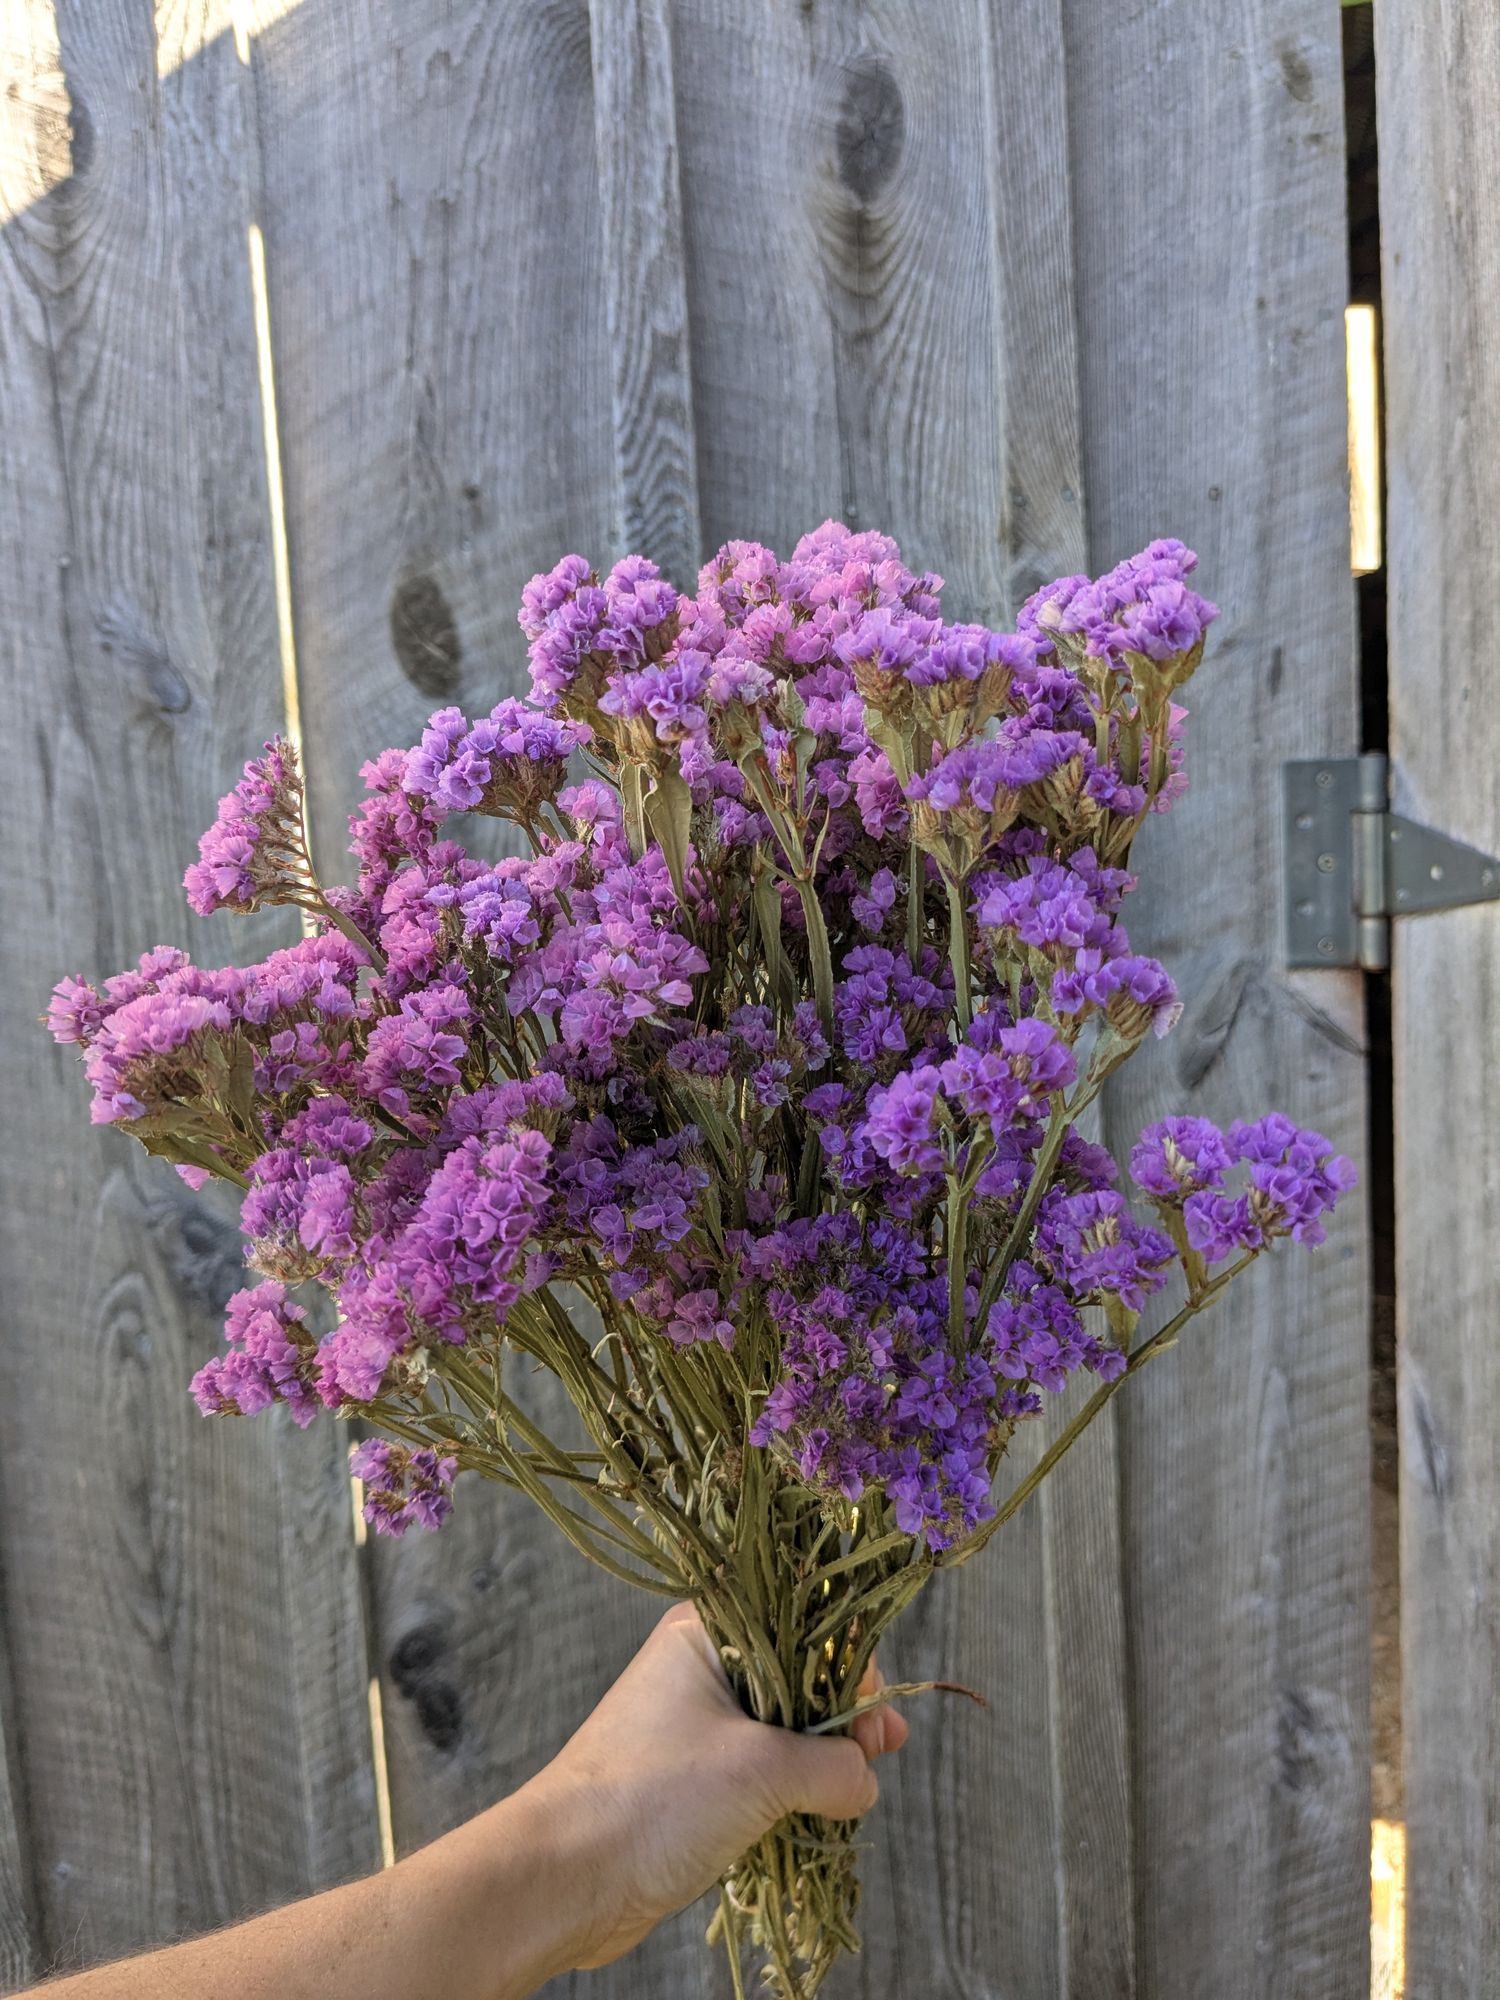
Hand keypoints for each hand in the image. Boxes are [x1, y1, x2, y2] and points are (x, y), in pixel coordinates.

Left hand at [516, 1601, 908, 1970]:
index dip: (850, 1667)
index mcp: (709, 1631)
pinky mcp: (689, 1777)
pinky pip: (757, 1768)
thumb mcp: (761, 1770)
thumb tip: (864, 1780)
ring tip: (857, 1788)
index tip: (873, 1719)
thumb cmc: (654, 1798)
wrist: (564, 1875)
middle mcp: (700, 1666)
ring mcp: (693, 1724)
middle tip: (878, 1753)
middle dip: (844, 1713)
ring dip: (822, 1755)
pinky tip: (821, 1809)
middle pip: (798, 1674)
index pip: (803, 1623)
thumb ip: (832, 1766)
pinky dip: (792, 1785)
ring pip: (780, 1725)